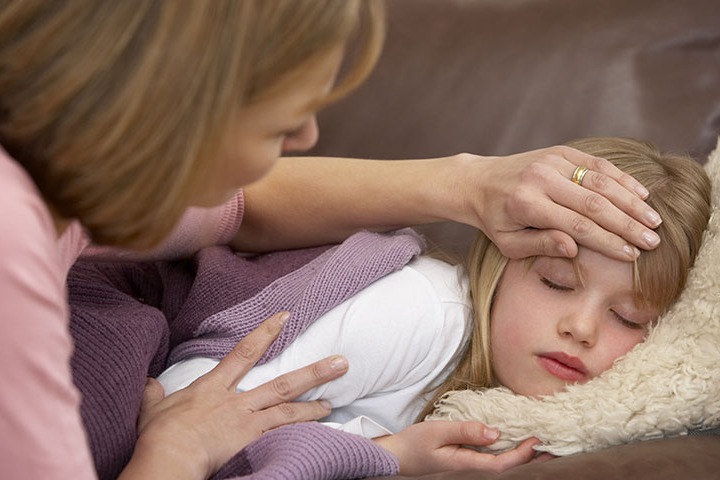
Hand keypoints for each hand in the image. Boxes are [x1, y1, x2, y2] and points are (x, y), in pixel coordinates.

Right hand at [121, 312, 348, 479]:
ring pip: (288, 409)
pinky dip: (300, 432)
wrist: (168, 456)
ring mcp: (247, 422)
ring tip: (332, 402)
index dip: (266, 333)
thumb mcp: (151, 409)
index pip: (244, 353)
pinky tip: (316, 432)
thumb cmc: (159, 435)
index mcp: (213, 388)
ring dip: (313, 404)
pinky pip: (283, 435)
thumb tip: (147, 382)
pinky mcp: (251, 443)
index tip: (286, 317)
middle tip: (340, 362)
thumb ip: (152, 394)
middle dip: (313, 372)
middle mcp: (237, 401)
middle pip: (282, 383)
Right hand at [374, 421, 541, 475]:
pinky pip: (489, 459)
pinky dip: (505, 452)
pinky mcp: (462, 462)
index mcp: (465, 464)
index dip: (523, 454)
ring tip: (538, 445)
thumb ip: (467, 431)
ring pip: (499, 463)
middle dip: (529, 458)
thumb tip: (496, 433)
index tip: (538, 440)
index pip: (502, 464)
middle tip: (552, 446)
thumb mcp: (438, 431)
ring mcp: (466, 467)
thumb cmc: (414, 444)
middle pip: (505, 467)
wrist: (395, 457)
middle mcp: (469, 469)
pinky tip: (511, 444)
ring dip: (519, 456)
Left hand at [451, 146, 661, 260]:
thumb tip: (574, 248)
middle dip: (627, 224)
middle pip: (593, 203)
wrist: (478, 181)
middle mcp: (540, 179)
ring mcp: (551, 161)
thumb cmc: (496, 219)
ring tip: (654, 221)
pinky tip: (641, 194)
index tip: (632, 255)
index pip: (576, 226)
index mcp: (526, 205)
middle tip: (653, 241)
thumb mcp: (509, 243)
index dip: (607, 242)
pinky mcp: (560, 151)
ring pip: (600, 181)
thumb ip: (541, 245)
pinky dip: (621, 178)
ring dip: (631, 201)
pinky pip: (596, 164)